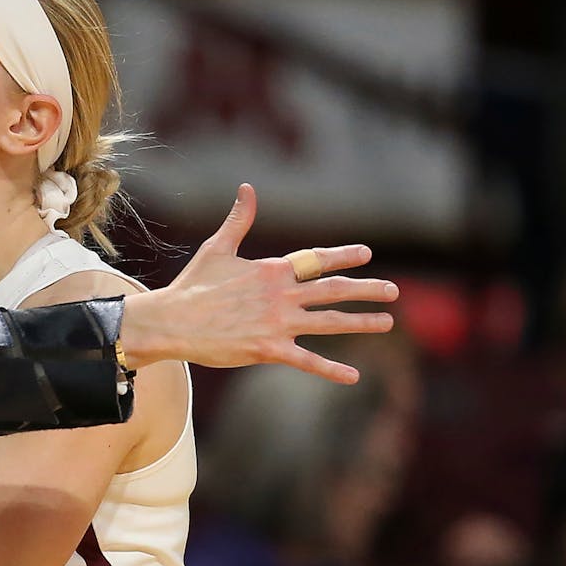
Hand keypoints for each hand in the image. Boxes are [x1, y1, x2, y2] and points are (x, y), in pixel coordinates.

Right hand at [123, 184, 397, 383]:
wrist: (172, 321)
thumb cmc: (192, 285)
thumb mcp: (217, 248)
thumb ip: (239, 220)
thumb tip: (247, 188)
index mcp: (270, 270)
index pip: (315, 260)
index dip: (342, 256)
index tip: (366, 253)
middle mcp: (280, 295)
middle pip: (333, 290)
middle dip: (366, 289)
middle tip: (392, 290)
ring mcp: (277, 323)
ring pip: (329, 322)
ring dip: (361, 322)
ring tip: (387, 322)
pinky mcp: (268, 349)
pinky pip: (307, 360)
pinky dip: (331, 369)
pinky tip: (354, 376)